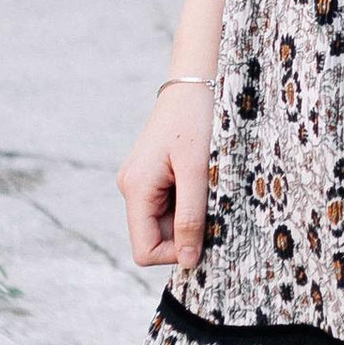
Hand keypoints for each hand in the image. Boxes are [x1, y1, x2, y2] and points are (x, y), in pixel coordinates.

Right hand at [118, 79, 212, 267]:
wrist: (195, 83)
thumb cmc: (197, 121)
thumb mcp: (198, 172)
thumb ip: (191, 218)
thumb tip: (188, 261)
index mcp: (135, 189)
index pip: (145, 250)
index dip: (175, 253)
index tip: (204, 233)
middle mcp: (131, 188)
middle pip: (154, 238)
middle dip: (185, 232)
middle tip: (211, 206)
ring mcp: (140, 182)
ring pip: (165, 223)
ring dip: (190, 216)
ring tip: (207, 187)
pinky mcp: (152, 175)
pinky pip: (169, 206)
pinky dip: (189, 202)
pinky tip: (201, 180)